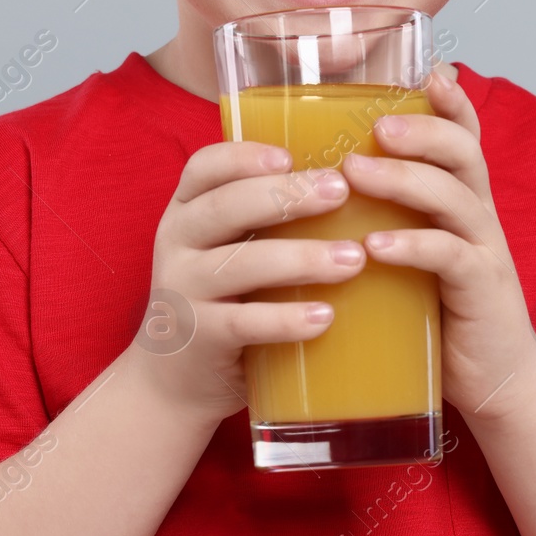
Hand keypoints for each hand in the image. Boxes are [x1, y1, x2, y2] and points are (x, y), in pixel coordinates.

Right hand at [135, 142, 364, 422]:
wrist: (176, 380)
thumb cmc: (223, 298)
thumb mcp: (229, 248)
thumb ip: (268, 218)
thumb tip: (359, 182)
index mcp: (188, 210)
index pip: (204, 167)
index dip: (244, 156)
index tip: (290, 156)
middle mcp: (178, 243)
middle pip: (226, 206)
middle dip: (286, 195)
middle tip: (341, 191)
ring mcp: (184, 291)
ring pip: (241, 264)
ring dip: (301, 258)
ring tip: (354, 259)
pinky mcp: (200, 338)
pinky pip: (244, 323)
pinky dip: (285, 319)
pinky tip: (325, 316)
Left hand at [339, 63, 535, 419]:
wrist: (493, 381)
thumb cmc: (439, 313)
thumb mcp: (415, 254)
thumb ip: (386, 217)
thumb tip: (319, 185)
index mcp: (463, 200)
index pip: (464, 135)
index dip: (451, 100)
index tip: (427, 69)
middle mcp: (479, 216)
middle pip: (462, 152)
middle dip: (420, 129)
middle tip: (374, 126)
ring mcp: (484, 252)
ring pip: (453, 197)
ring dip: (403, 179)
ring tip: (355, 173)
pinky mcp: (480, 292)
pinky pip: (450, 259)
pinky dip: (413, 247)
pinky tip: (376, 246)